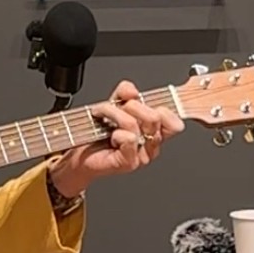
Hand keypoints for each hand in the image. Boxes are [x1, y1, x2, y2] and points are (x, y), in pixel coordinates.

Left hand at [50, 80, 184, 197]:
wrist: (81, 156)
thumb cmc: (98, 134)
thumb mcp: (114, 106)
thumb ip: (124, 94)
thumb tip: (131, 89)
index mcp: (154, 131)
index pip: (172, 120)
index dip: (161, 108)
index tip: (139, 101)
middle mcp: (151, 144)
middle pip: (154, 117)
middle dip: (131, 106)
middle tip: (116, 108)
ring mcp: (142, 155)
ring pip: (136, 124)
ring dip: (114, 114)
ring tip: (102, 115)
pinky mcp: (129, 162)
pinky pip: (129, 139)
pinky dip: (115, 133)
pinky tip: (109, 136)